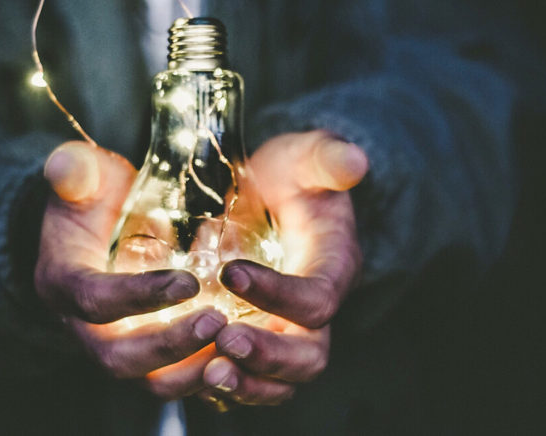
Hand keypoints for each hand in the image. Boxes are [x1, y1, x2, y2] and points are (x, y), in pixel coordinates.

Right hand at [35, 141, 226, 396]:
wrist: (96, 229)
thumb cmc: (93, 198)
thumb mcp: (84, 177)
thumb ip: (76, 171)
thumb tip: (65, 165)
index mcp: (63, 283)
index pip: (94, 300)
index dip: (138, 296)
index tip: (188, 282)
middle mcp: (83, 326)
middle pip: (119, 357)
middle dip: (169, 345)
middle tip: (217, 322)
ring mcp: (116, 345)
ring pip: (149, 379)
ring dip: (192, 369)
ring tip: (236, 345)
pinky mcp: (146, 354)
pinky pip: (173, 378)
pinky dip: (206, 375)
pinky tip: (241, 356)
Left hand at [199, 131, 367, 408]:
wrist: (273, 194)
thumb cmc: (290, 175)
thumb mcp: (306, 157)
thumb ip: (327, 158)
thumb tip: (354, 160)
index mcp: (332, 268)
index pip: (317, 299)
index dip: (279, 294)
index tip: (231, 272)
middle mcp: (313, 311)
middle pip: (308, 356)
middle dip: (268, 356)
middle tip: (224, 341)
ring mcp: (285, 331)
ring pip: (280, 381)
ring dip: (246, 384)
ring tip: (209, 374)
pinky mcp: (258, 339)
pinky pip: (249, 379)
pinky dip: (226, 387)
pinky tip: (191, 375)